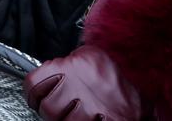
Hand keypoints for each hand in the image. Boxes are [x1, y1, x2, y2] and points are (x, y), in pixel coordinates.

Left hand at [24, 45, 145, 120]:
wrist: (140, 92)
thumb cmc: (109, 77)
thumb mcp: (87, 58)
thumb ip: (63, 64)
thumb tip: (42, 77)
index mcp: (73, 65)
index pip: (34, 83)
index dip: (31, 94)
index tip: (35, 98)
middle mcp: (81, 85)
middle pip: (48, 108)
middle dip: (49, 111)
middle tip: (55, 109)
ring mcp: (93, 108)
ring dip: (64, 120)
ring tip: (72, 115)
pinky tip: (85, 119)